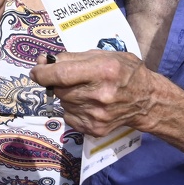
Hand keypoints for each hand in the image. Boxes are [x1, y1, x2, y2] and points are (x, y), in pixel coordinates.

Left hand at [31, 50, 156, 136]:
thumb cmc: (125, 72)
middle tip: (71, 78)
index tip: (37, 70)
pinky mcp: (94, 129)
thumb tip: (44, 61)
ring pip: (63, 102)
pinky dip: (73, 108)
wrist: (147, 101)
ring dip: (67, 95)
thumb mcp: (104, 55)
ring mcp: (97, 115)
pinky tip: (89, 103)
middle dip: (57, 82)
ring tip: (86, 90)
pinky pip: (69, 116)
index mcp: (103, 71)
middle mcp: (100, 95)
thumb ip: (73, 57)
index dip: (42, 73)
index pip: (61, 74)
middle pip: (59, 89)